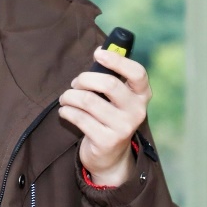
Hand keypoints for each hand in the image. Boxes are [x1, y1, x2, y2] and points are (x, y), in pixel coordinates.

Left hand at [58, 47, 151, 185]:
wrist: (110, 156)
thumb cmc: (109, 116)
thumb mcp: (116, 98)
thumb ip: (111, 76)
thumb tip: (100, 50)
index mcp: (142, 95)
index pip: (137, 72)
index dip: (117, 60)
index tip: (97, 54)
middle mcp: (137, 111)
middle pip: (109, 83)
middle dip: (84, 79)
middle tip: (75, 84)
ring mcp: (123, 127)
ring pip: (88, 100)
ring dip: (69, 96)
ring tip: (65, 98)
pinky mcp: (107, 140)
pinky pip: (79, 117)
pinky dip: (66, 110)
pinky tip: (65, 111)